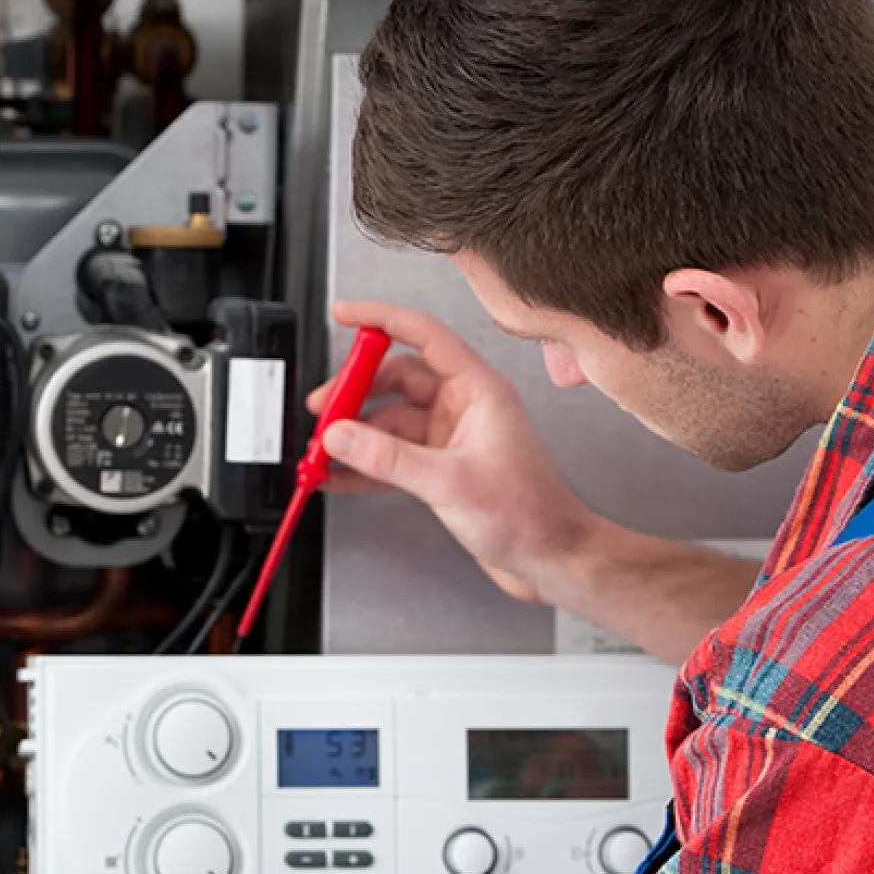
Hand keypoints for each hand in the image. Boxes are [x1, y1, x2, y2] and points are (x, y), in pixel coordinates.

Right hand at [313, 301, 597, 602]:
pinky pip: (392, 456)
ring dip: (355, 435)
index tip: (343, 315)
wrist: (550, 558)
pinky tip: (339, 475)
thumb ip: (389, 458)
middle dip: (355, 392)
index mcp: (478, 390)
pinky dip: (364, 465)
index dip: (380, 320)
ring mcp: (451, 438)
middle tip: (324, 410)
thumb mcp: (451, 482)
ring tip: (323, 451)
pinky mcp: (442, 469)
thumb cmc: (530, 515)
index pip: (423, 335)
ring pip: (390, 421)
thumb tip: (342, 436)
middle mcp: (464, 407)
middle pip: (397, 379)